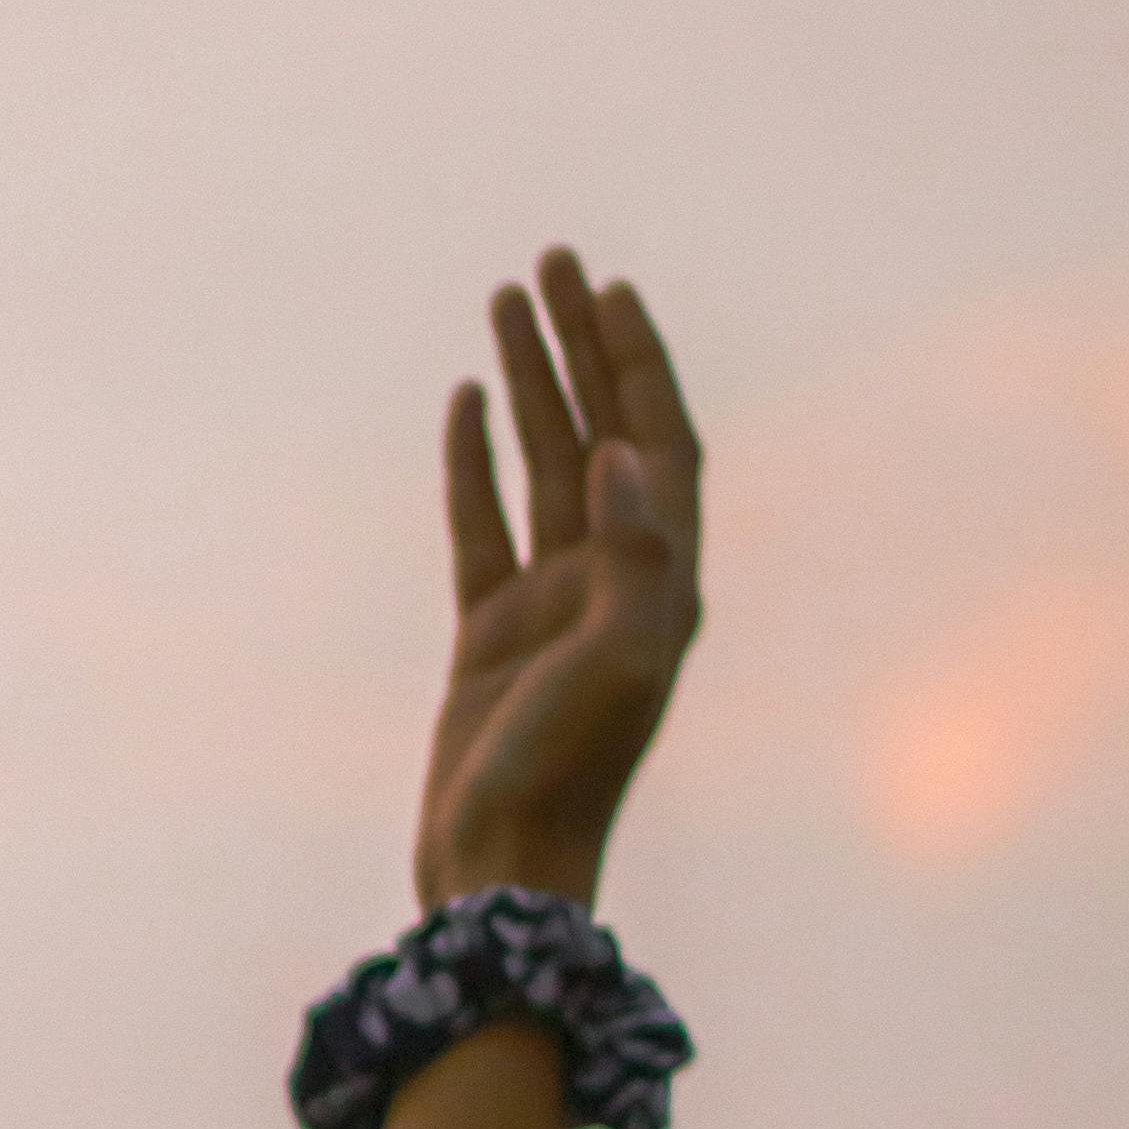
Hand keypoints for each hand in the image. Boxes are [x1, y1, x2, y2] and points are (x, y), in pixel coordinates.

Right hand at [412, 246, 706, 911]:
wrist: (501, 867)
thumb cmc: (566, 775)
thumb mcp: (618, 663)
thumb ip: (633, 558)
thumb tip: (622, 455)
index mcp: (661, 580)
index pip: (660, 444)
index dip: (640, 364)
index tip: (611, 290)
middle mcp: (615, 579)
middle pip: (601, 433)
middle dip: (581, 347)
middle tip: (553, 262)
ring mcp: (550, 604)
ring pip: (541, 465)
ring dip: (530, 384)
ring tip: (504, 302)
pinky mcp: (490, 634)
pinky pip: (482, 523)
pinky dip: (474, 460)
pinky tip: (466, 401)